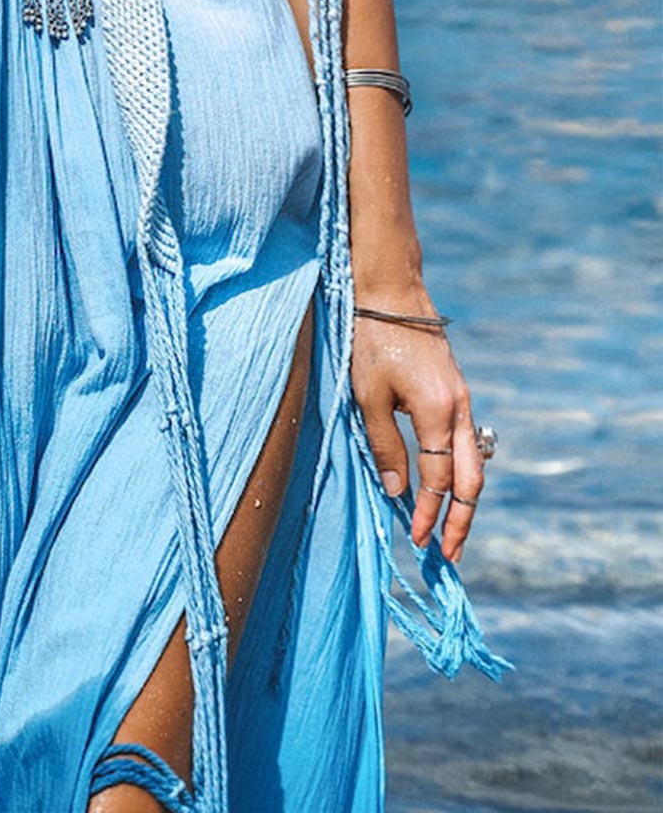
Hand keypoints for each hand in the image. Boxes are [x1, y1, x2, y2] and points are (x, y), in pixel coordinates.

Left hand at [350, 289, 484, 564]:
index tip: (418, 540)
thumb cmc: (371, 338)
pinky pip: (464, 439)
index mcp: (437, 412)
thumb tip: (396, 491)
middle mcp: (458, 408)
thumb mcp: (368, 396)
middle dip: (462, 519)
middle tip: (450, 553)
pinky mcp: (454, 388)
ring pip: (473, 460)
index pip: (439, 480)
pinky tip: (445, 482)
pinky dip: (458, 468)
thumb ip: (384, 445)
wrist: (390, 288)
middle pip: (471, 479)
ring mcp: (460, 397)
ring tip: (451, 528)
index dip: (429, 514)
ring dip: (463, 497)